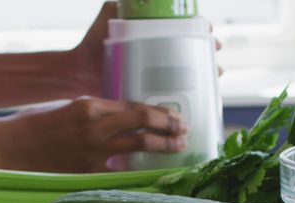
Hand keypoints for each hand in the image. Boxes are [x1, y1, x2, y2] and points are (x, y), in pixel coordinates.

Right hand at [0, 97, 187, 171]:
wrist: (10, 149)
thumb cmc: (36, 126)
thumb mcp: (69, 109)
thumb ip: (96, 114)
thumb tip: (123, 121)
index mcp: (89, 105)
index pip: (133, 107)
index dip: (157, 112)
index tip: (172, 115)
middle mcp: (95, 125)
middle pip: (142, 122)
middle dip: (168, 125)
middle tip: (183, 129)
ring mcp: (92, 150)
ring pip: (138, 145)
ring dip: (162, 145)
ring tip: (178, 145)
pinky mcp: (87, 171)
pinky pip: (121, 168)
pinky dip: (138, 167)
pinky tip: (153, 169)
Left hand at [67, 2, 223, 96]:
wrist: (77, 73)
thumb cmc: (91, 44)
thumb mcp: (108, 19)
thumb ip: (118, 5)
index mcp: (152, 38)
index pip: (183, 33)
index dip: (200, 32)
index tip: (209, 32)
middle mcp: (156, 58)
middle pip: (191, 56)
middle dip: (208, 57)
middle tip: (216, 61)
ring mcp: (153, 78)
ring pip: (186, 78)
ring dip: (204, 79)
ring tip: (214, 79)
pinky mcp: (147, 96)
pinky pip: (171, 98)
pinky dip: (186, 100)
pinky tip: (197, 101)